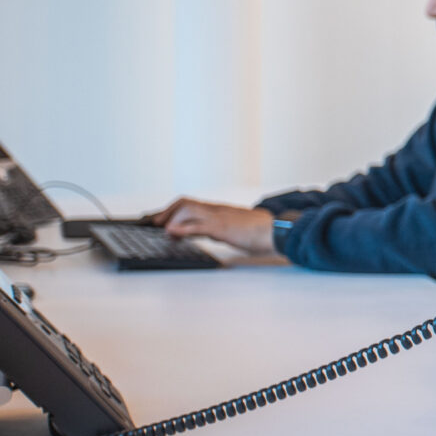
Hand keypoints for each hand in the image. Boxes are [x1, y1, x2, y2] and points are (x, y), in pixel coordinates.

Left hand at [153, 199, 276, 254]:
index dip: (172, 210)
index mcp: (220, 211)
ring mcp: (220, 217)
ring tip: (161, 229)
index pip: (191, 204)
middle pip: (185, 202)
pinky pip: (199, 225)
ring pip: (188, 209)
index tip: (158, 219)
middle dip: (167, 212)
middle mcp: (217, 210)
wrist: (279, 230)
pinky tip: (172, 233)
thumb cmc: (262, 232)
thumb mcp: (235, 229)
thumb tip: (206, 232)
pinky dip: (182, 228)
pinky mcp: (223, 227)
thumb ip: (218, 229)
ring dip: (171, 218)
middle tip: (156, 224)